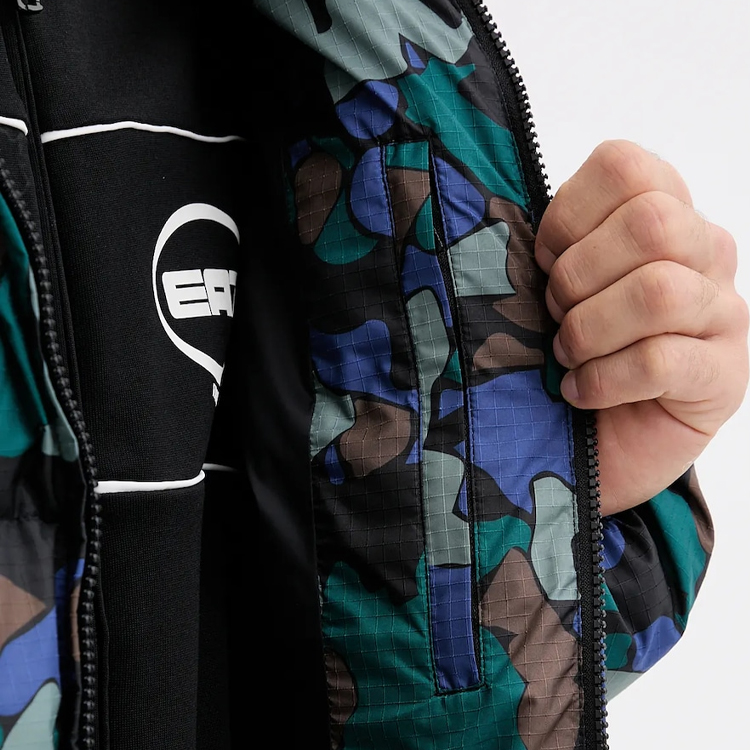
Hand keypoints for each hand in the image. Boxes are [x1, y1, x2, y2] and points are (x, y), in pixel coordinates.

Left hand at [535, 140, 748, 514]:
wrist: (597, 435)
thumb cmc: (570, 349)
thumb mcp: (551, 286)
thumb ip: (549, 248)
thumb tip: (502, 229)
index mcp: (663, 212)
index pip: (625, 167)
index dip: (567, 216)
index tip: (545, 261)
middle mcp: (704, 252)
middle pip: (651, 222)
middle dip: (577, 277)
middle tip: (555, 315)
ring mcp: (722, 312)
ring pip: (659, 292)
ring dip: (588, 330)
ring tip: (567, 356)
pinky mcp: (723, 374)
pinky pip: (660, 361)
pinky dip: (601, 380)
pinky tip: (580, 392)